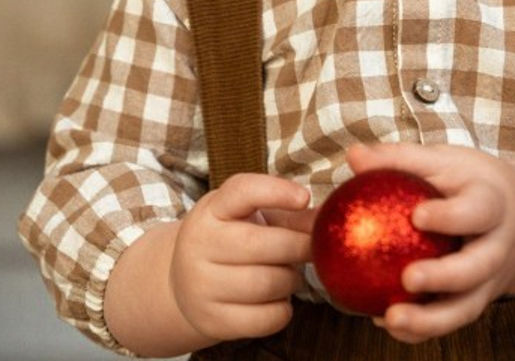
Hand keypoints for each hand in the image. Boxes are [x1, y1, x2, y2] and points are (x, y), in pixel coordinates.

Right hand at [168, 172, 313, 343]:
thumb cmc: (232, 239)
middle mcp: (199, 245)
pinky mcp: (211, 321)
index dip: (277, 192)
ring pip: (268, 284)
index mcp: (212, 210)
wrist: (184, 283)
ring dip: (292, 279)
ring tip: (291, 273)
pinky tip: (279, 298)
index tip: (305, 197)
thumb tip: (330, 218)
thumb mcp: (252, 215)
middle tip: (314, 248)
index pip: (243, 191)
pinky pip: (265, 319)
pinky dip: (283, 310)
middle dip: (300, 246)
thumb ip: (292, 214)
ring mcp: (200, 286)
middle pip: (265, 244)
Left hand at [343, 141, 514, 344]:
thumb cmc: (471, 181)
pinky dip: (421, 329)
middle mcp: (497, 247)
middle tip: (408, 278)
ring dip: (430, 320)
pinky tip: (387, 322)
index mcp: (494, 203)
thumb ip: (402, 160)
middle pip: (476, 267)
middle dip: (444, 277)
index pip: (478, 210)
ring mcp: (490, 280)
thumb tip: (354, 156)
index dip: (451, 216)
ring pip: (466, 307)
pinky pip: (450, 321)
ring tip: (390, 317)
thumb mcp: (446, 162)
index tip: (418, 215)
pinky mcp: (477, 301)